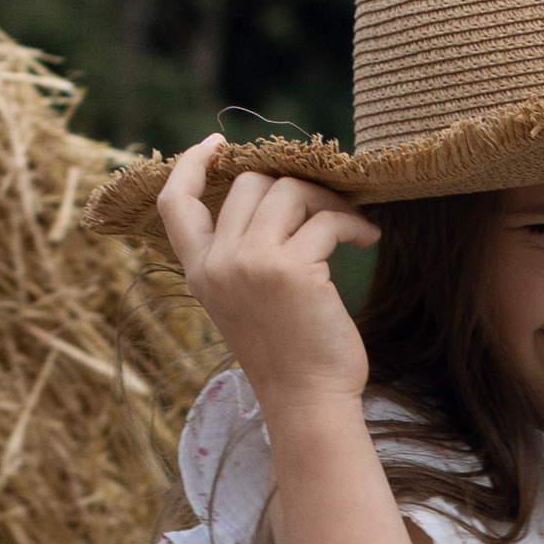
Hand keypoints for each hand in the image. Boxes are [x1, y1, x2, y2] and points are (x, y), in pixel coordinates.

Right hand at [156, 134, 380, 409]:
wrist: (307, 400)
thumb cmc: (288, 354)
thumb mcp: (246, 302)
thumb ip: (244, 257)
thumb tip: (276, 199)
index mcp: (199, 272)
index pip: (174, 203)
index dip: (189, 164)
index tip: (217, 143)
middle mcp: (218, 262)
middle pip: (248, 184)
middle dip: (293, 185)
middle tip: (329, 204)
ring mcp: (253, 263)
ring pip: (288, 191)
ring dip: (328, 200)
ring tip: (353, 224)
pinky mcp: (294, 269)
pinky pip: (326, 220)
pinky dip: (352, 223)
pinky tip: (368, 238)